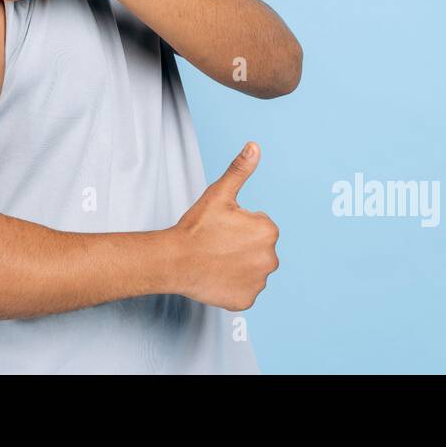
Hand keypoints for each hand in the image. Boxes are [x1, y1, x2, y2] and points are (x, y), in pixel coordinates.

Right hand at [169, 141, 279, 309]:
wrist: (175, 260)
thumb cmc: (196, 227)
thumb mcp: (219, 193)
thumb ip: (240, 169)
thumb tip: (254, 146)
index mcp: (268, 230)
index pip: (259, 225)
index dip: (238, 225)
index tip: (221, 228)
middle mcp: (271, 258)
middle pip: (258, 248)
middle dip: (241, 245)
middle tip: (217, 243)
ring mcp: (259, 282)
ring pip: (251, 269)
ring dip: (238, 265)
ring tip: (215, 259)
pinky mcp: (247, 300)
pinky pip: (244, 290)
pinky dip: (232, 285)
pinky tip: (216, 276)